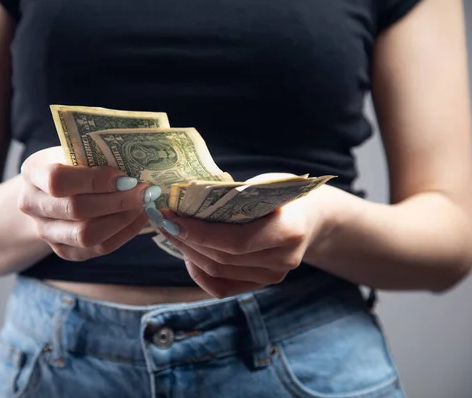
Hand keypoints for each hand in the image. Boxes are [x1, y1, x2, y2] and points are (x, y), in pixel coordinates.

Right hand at [18, 147, 161, 260]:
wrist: (49, 194)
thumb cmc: (69, 165)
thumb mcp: (75, 151)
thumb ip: (97, 155)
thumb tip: (137, 165)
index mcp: (33, 173)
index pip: (58, 180)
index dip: (94, 180)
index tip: (124, 176)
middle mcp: (33, 205)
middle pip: (76, 210)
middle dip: (117, 201)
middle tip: (143, 192)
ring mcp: (47, 232)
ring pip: (86, 235)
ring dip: (122, 220)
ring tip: (142, 205)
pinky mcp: (64, 250)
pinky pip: (98, 248)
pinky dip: (124, 234)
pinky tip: (138, 218)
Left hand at [159, 188, 329, 297]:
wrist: (308, 218)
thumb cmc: (280, 194)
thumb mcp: (262, 186)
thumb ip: (232, 197)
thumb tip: (183, 199)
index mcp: (288, 231)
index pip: (236, 241)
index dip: (200, 233)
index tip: (172, 218)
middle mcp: (282, 260)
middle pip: (222, 258)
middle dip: (186, 239)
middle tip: (163, 220)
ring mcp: (273, 276)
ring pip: (218, 271)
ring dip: (187, 251)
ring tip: (170, 231)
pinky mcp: (260, 284)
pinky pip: (221, 286)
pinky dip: (198, 271)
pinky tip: (187, 252)